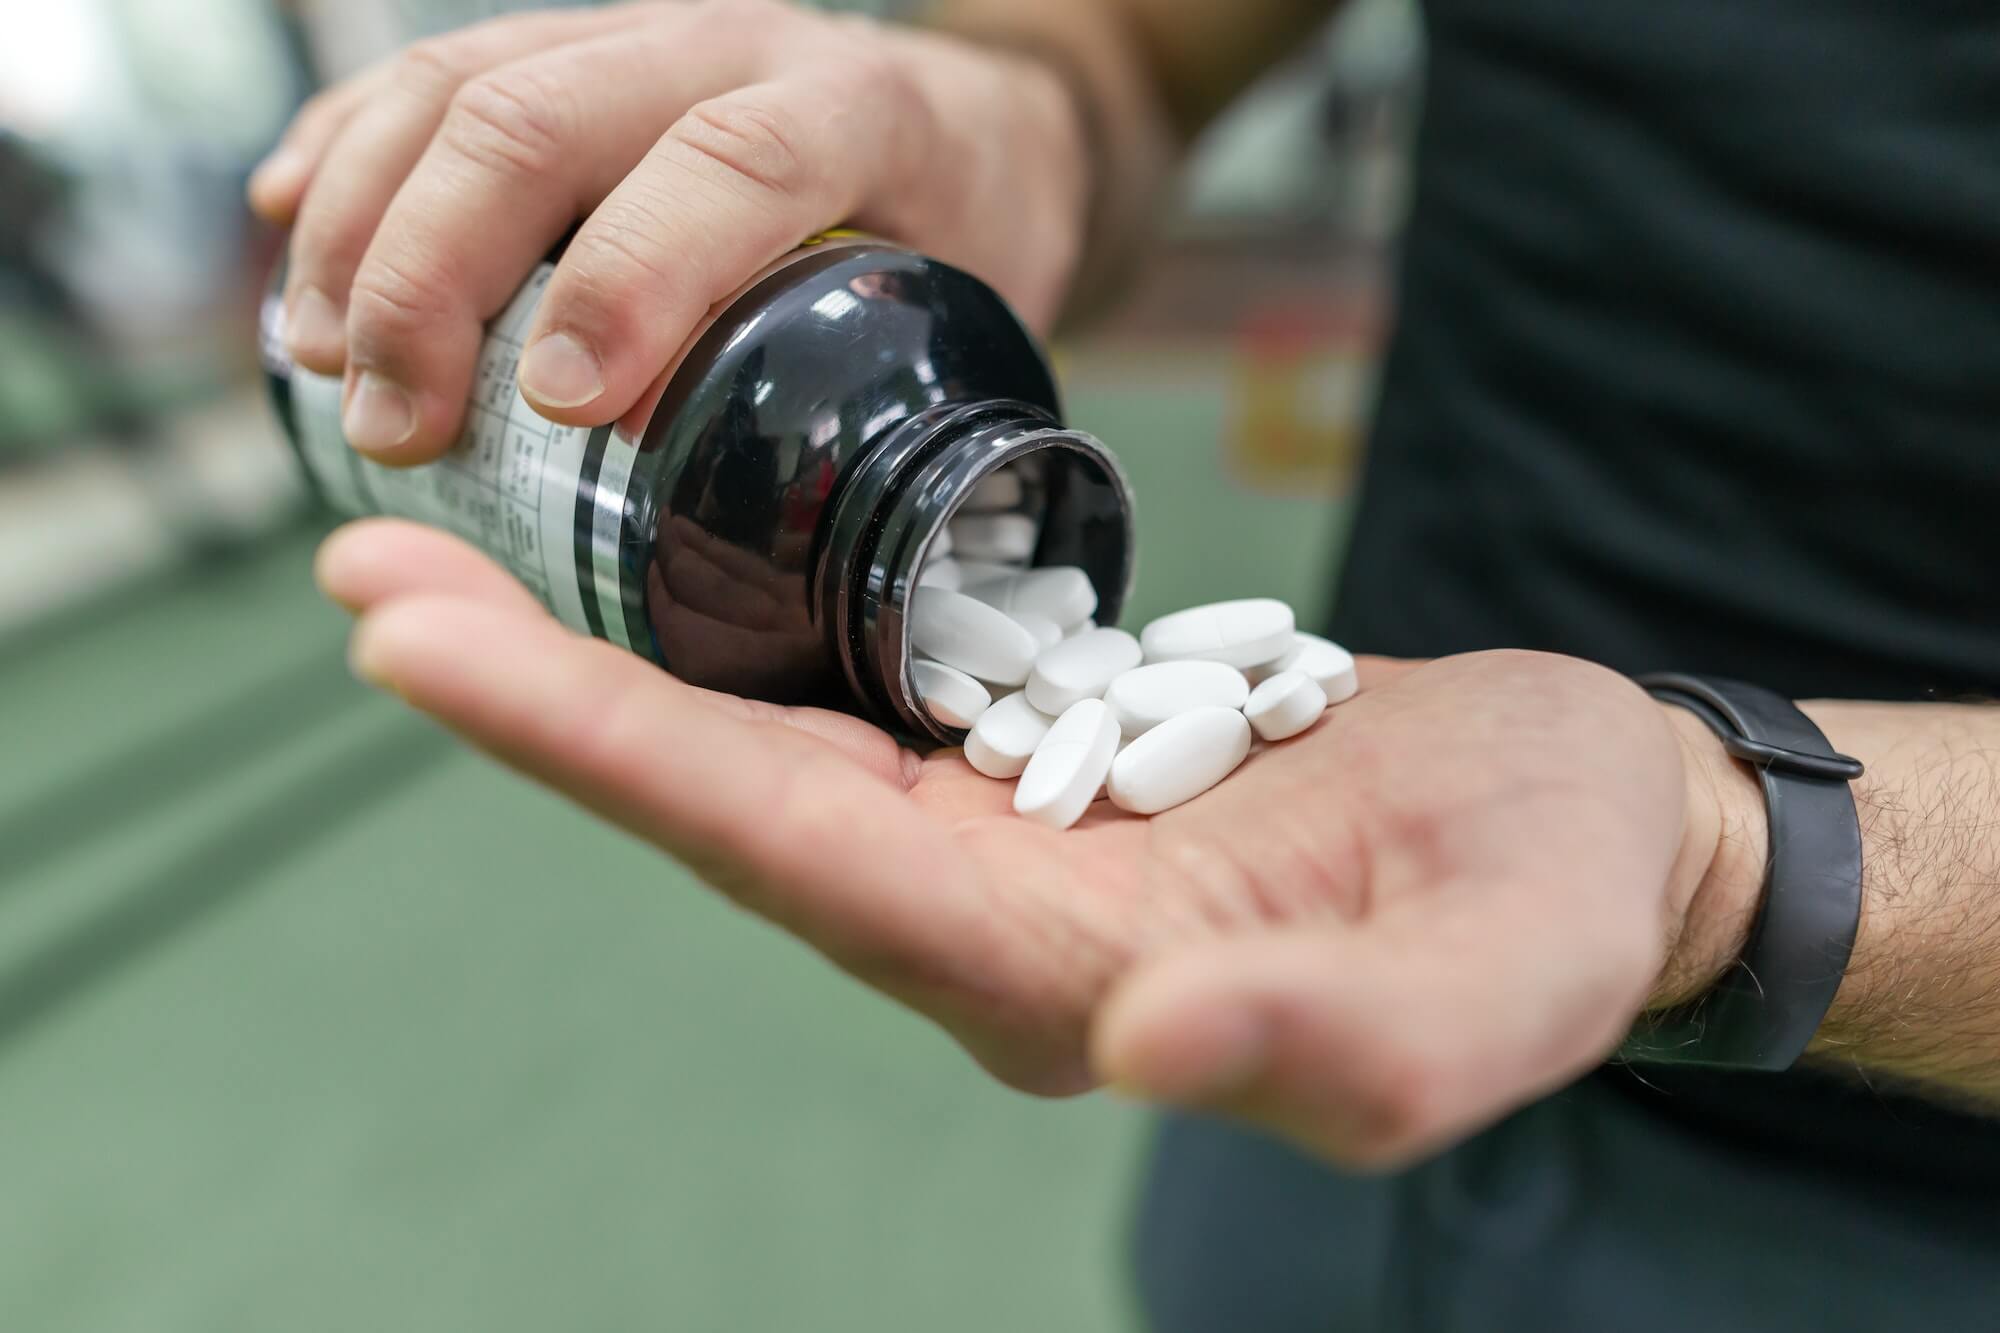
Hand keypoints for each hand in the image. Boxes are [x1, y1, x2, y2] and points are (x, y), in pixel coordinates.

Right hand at [250, 0, 1088, 461]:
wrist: (975, 132)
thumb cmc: (969, 250)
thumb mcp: (982, 324)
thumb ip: (913, 419)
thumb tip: (826, 594)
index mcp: (854, 111)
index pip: (734, 164)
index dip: (633, 276)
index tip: (557, 407)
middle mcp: (730, 47)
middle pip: (547, 118)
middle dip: (440, 272)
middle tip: (395, 424)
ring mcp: (635, 36)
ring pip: (460, 87)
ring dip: (367, 224)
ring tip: (327, 360)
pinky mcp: (567, 50)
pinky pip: (428, 76)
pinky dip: (344, 147)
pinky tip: (288, 224)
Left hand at [319, 518, 1764, 1165]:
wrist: (1599, 833)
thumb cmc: (1561, 903)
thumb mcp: (1502, 981)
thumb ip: (1347, 1046)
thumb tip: (1148, 1033)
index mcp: (1072, 980)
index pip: (802, 864)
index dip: (613, 757)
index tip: (433, 652)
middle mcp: (998, 926)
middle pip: (733, 808)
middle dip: (544, 703)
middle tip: (363, 576)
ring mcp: (1009, 850)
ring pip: (766, 753)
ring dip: (601, 667)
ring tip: (437, 568)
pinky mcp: (1039, 771)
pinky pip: (849, 707)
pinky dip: (728, 646)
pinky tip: (646, 583)